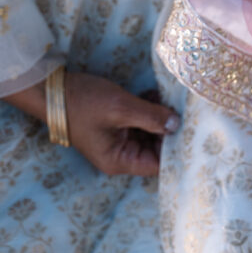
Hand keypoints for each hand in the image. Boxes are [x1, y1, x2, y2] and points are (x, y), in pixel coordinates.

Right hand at [65, 72, 179, 175]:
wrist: (54, 89)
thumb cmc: (84, 102)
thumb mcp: (120, 108)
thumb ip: (150, 116)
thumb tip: (177, 124)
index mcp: (119, 160)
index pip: (157, 163)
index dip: (176, 148)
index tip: (195, 131)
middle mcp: (121, 154)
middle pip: (156, 147)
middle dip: (171, 128)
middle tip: (190, 109)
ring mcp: (119, 138)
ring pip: (150, 131)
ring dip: (161, 115)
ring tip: (176, 97)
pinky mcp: (118, 123)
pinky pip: (141, 119)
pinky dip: (150, 107)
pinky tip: (159, 92)